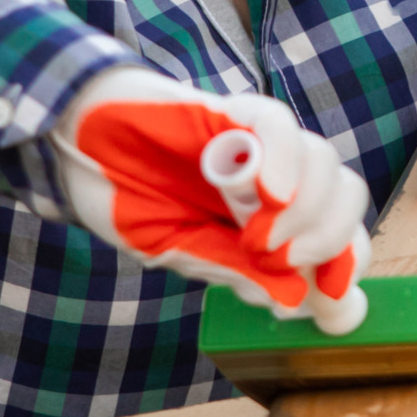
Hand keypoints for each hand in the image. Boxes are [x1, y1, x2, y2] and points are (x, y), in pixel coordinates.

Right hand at [52, 67, 370, 333]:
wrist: (71, 144)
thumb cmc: (122, 194)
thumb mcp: (175, 248)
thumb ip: (231, 268)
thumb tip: (289, 301)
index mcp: (266, 218)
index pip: (337, 236)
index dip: (346, 268)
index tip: (334, 305)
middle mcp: (273, 178)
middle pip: (345, 196)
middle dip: (331, 240)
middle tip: (282, 262)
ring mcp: (256, 143)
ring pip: (323, 161)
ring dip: (305, 210)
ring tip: (259, 239)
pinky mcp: (231, 111)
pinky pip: (279, 126)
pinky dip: (285, 162)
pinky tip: (267, 195)